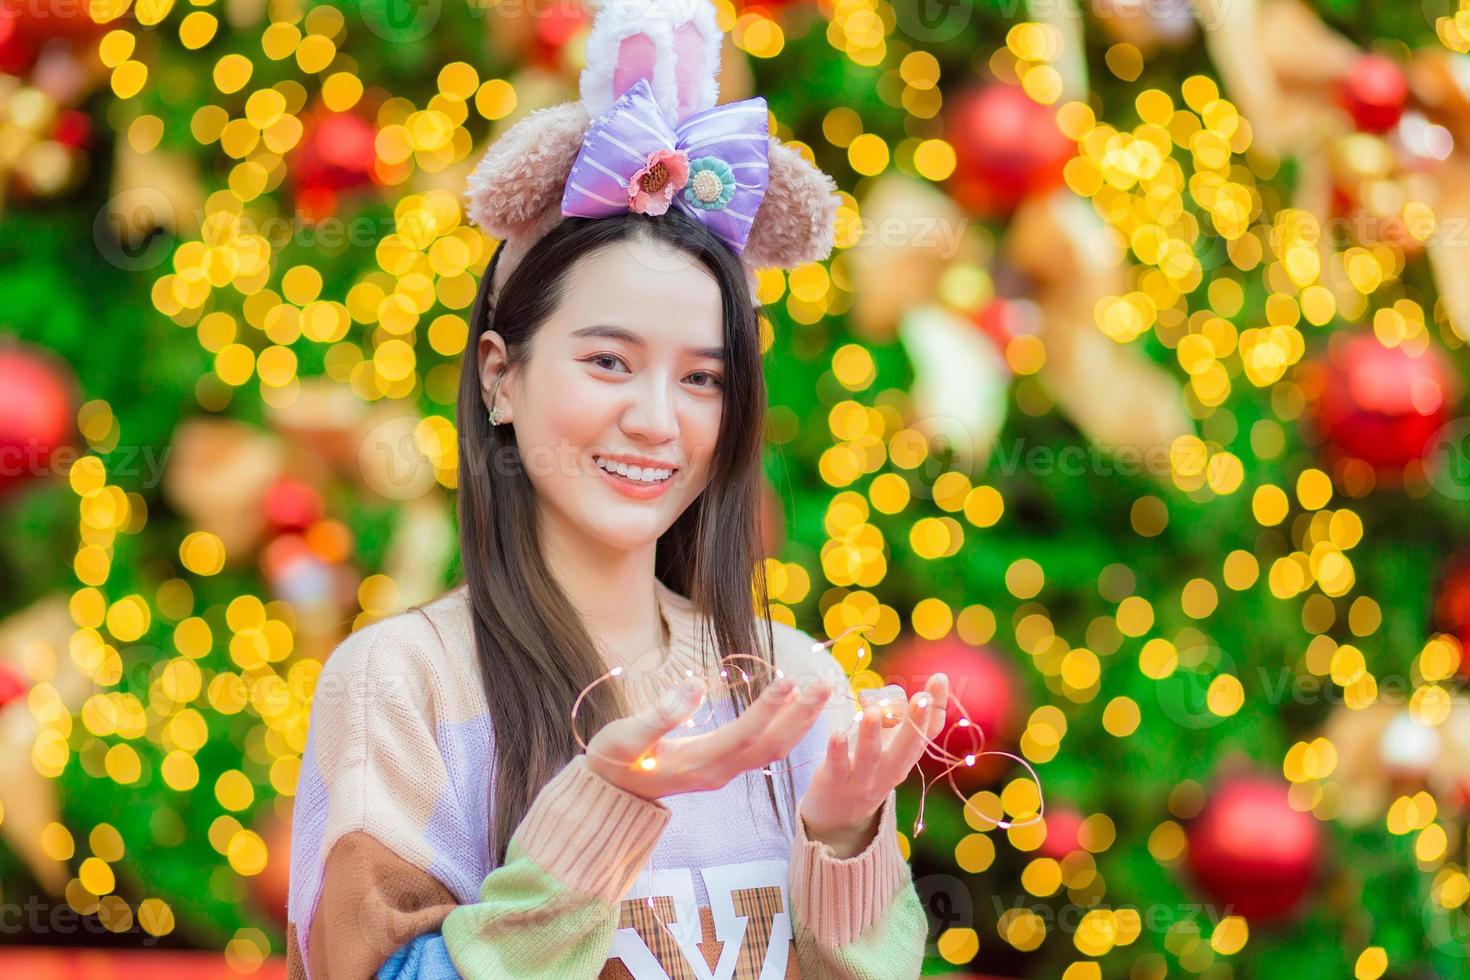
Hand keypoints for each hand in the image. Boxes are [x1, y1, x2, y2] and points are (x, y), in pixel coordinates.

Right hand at [584, 672, 834, 800]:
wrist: (611, 794)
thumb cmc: (614, 760)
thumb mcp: (626, 737)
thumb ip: (660, 715)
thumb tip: (694, 684)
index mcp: (697, 763)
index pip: (744, 734)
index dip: (768, 708)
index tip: (788, 679)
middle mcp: (718, 771)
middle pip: (771, 745)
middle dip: (801, 716)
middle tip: (824, 683)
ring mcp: (722, 772)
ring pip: (772, 749)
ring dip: (799, 721)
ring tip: (819, 690)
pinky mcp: (721, 767)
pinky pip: (763, 749)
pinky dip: (785, 727)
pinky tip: (795, 705)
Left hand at [798, 672, 948, 856]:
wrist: (838, 817)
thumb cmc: (866, 769)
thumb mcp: (887, 745)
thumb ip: (895, 717)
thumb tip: (900, 691)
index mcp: (906, 756)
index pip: (928, 731)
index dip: (936, 706)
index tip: (939, 678)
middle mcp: (891, 769)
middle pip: (908, 746)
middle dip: (915, 722)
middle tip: (922, 698)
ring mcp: (864, 779)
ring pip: (871, 756)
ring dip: (871, 734)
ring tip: (871, 712)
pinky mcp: (836, 784)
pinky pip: (838, 767)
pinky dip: (838, 752)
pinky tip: (836, 735)